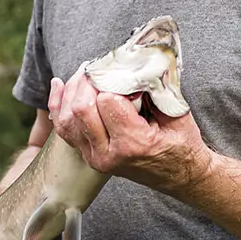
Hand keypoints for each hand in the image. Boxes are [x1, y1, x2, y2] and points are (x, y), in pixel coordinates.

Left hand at [49, 75, 214, 195]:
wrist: (180, 176)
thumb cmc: (182, 145)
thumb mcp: (177, 114)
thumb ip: (156, 89)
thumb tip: (135, 62)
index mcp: (133, 144)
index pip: (107, 101)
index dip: (113, 82)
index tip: (123, 73)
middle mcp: (109, 154)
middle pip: (81, 109)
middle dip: (90, 82)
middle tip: (102, 68)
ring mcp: (95, 157)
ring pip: (68, 118)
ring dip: (73, 90)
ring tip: (87, 73)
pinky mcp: (88, 155)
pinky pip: (63, 128)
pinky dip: (58, 104)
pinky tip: (60, 84)